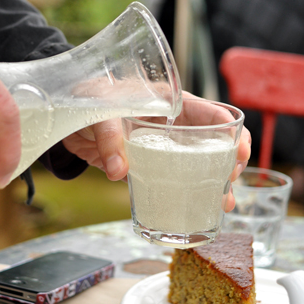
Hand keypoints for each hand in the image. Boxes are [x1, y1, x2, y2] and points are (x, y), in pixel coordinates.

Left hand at [62, 90, 251, 214]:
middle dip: (229, 159)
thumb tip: (119, 170)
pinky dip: (186, 193)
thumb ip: (109, 136)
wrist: (65, 115)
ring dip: (213, 181)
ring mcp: (160, 145)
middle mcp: (170, 124)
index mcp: (168, 101)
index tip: (238, 150)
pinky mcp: (146, 164)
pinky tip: (198, 207)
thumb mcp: (100, 109)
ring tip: (223, 203)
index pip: (208, 111)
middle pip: (211, 140)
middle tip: (231, 181)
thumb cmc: (88, 96)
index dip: (229, 129)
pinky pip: (172, 179)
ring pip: (197, 162)